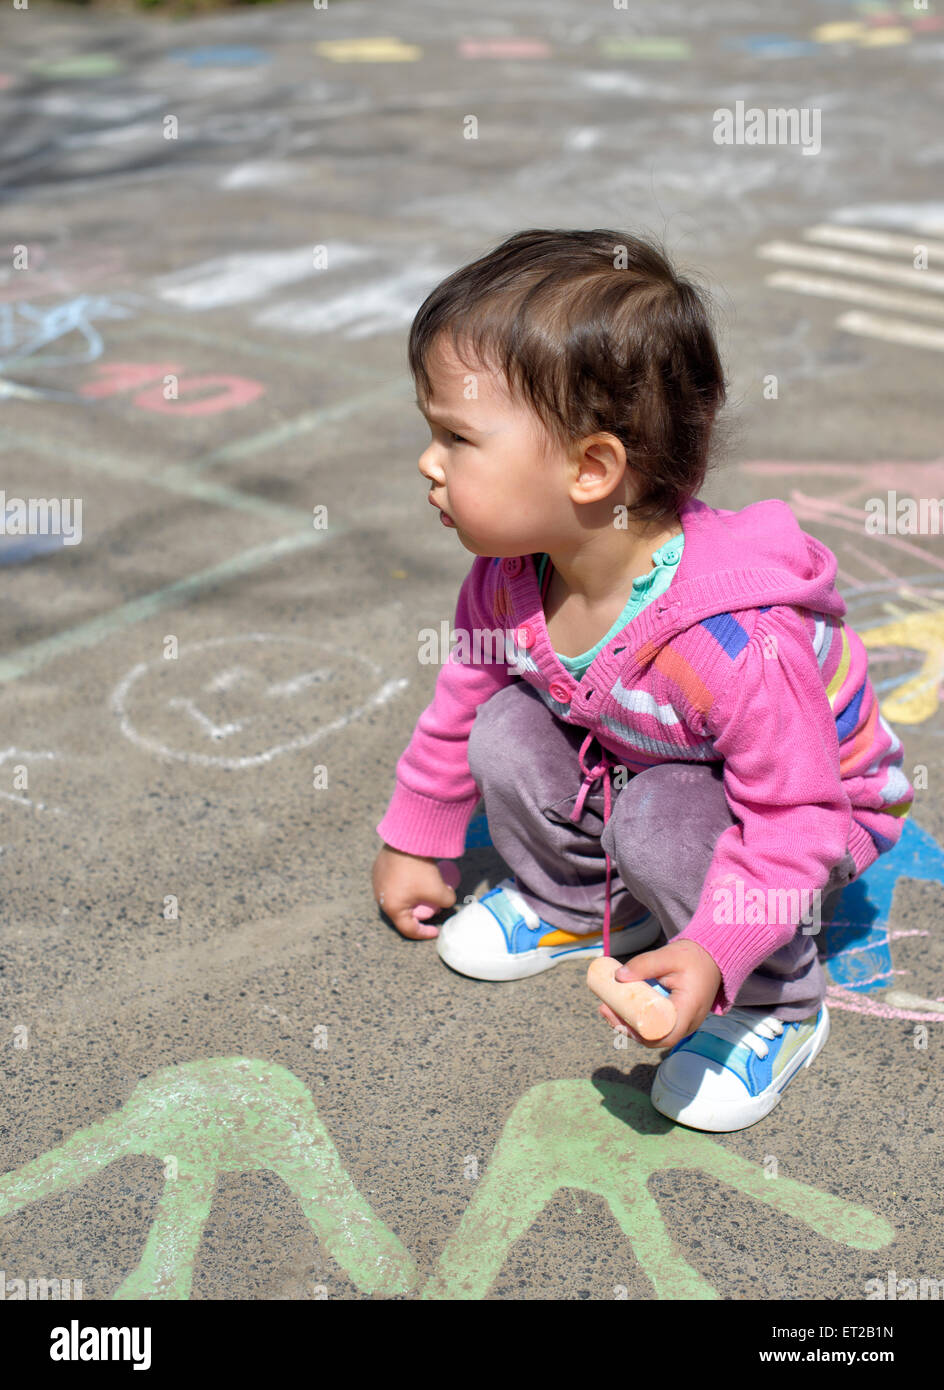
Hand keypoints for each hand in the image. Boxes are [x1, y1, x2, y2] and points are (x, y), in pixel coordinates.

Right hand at [372, 844, 457, 940]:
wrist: (406, 839)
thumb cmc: (420, 870)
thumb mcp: (439, 890)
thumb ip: (447, 901)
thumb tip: (447, 900)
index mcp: (392, 908)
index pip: (409, 929)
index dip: (424, 933)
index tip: (435, 930)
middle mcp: (381, 898)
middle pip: (401, 914)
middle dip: (418, 915)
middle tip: (432, 909)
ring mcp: (377, 882)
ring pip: (396, 898)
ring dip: (410, 899)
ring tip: (425, 893)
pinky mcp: (378, 869)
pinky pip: (393, 884)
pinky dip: (404, 886)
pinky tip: (416, 878)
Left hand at [597, 938, 721, 1049]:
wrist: (711, 957)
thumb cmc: (692, 957)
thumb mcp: (668, 956)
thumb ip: (644, 964)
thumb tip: (618, 977)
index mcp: (688, 1010)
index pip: (663, 1035)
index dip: (638, 1033)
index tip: (617, 1019)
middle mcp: (688, 1022)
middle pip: (655, 1039)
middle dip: (627, 1029)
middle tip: (605, 1010)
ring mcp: (684, 1023)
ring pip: (655, 1035)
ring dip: (630, 1026)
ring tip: (606, 1009)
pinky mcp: (678, 1018)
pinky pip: (657, 1027)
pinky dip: (639, 1022)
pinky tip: (620, 1011)